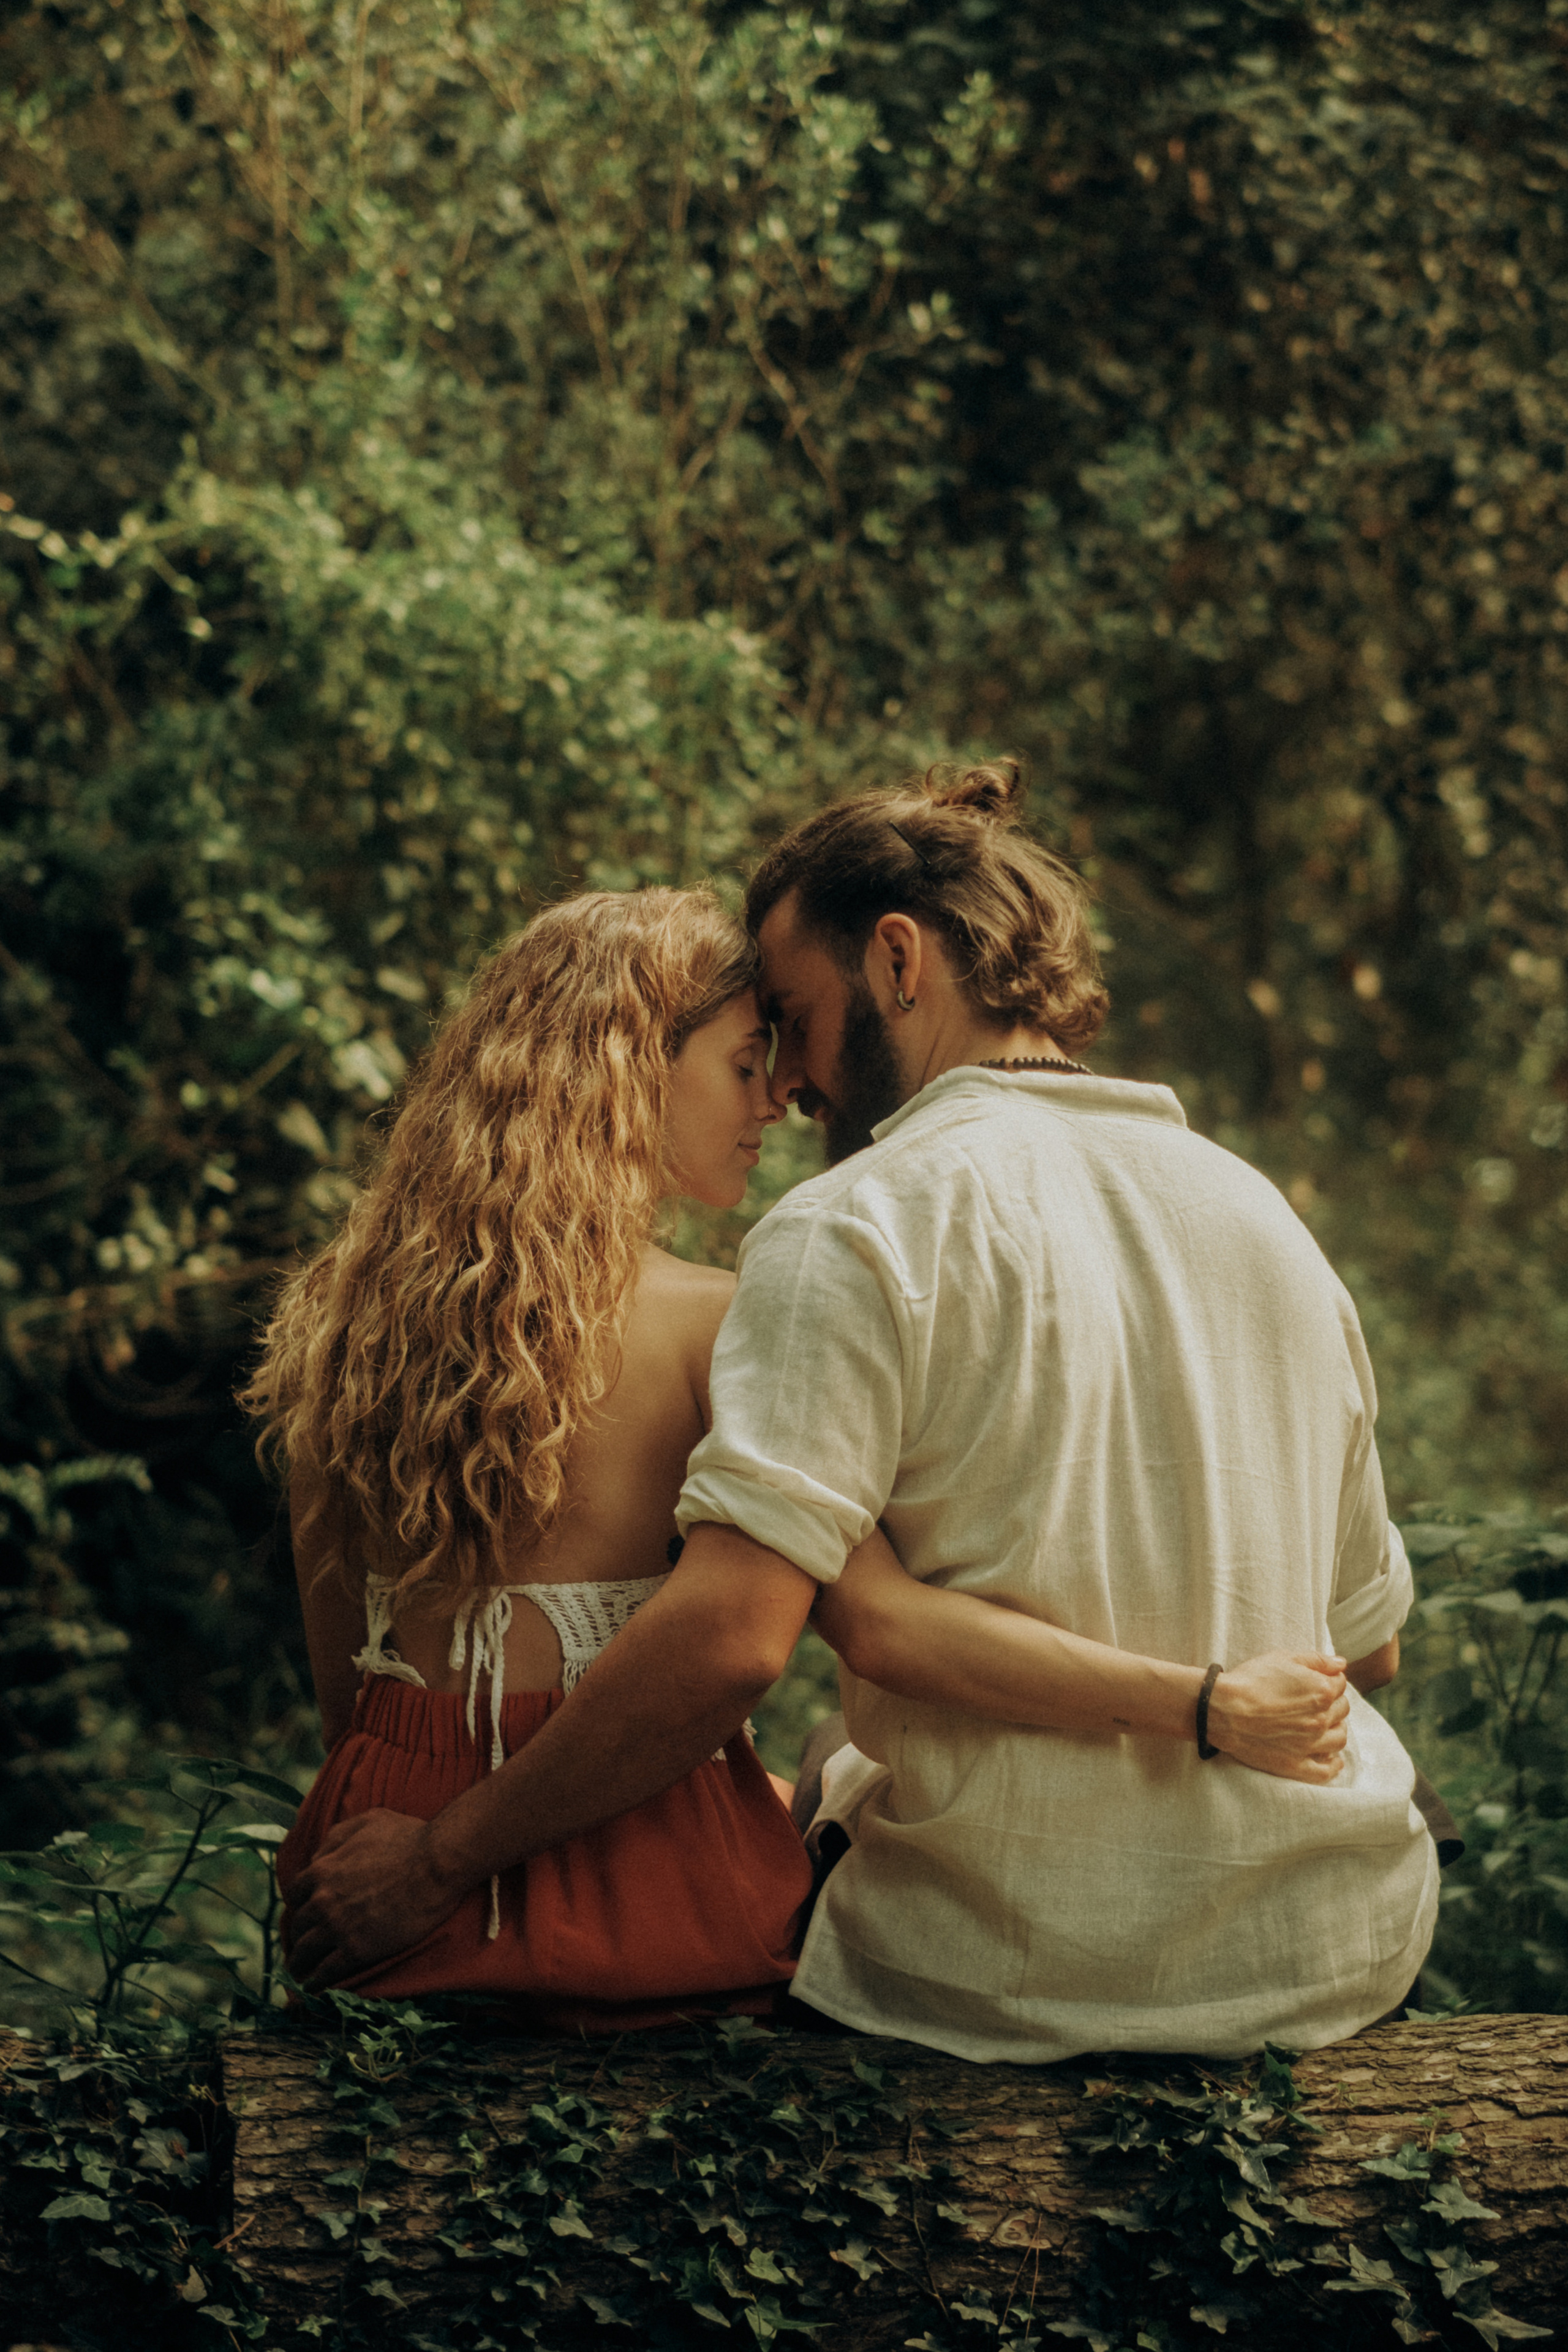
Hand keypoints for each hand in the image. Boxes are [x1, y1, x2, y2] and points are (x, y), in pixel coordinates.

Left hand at [286, 1808, 469, 1991]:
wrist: (436, 1864)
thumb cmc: (408, 1838)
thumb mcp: (367, 1821)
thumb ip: (336, 1837)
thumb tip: (316, 1856)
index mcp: (323, 1869)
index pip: (296, 1892)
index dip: (299, 1905)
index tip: (303, 1913)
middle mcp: (323, 1900)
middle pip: (299, 1924)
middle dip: (297, 1936)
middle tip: (300, 1945)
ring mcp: (339, 1927)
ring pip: (307, 1951)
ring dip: (300, 1963)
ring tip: (300, 1973)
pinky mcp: (358, 1949)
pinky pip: (328, 1971)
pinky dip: (318, 1981)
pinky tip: (316, 1987)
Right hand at [1206, 1651, 1349, 1782]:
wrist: (1223, 1710)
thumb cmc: (1251, 1680)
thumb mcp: (1283, 1658)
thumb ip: (1317, 1660)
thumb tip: (1341, 1664)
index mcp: (1322, 1691)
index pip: (1340, 1684)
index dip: (1329, 1679)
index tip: (1318, 1681)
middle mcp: (1321, 1719)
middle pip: (1342, 1710)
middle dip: (1333, 1702)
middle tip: (1316, 1701)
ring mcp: (1310, 1745)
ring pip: (1339, 1739)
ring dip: (1335, 1729)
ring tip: (1323, 1725)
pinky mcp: (1296, 1765)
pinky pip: (1325, 1771)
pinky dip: (1332, 1765)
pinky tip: (1329, 1757)